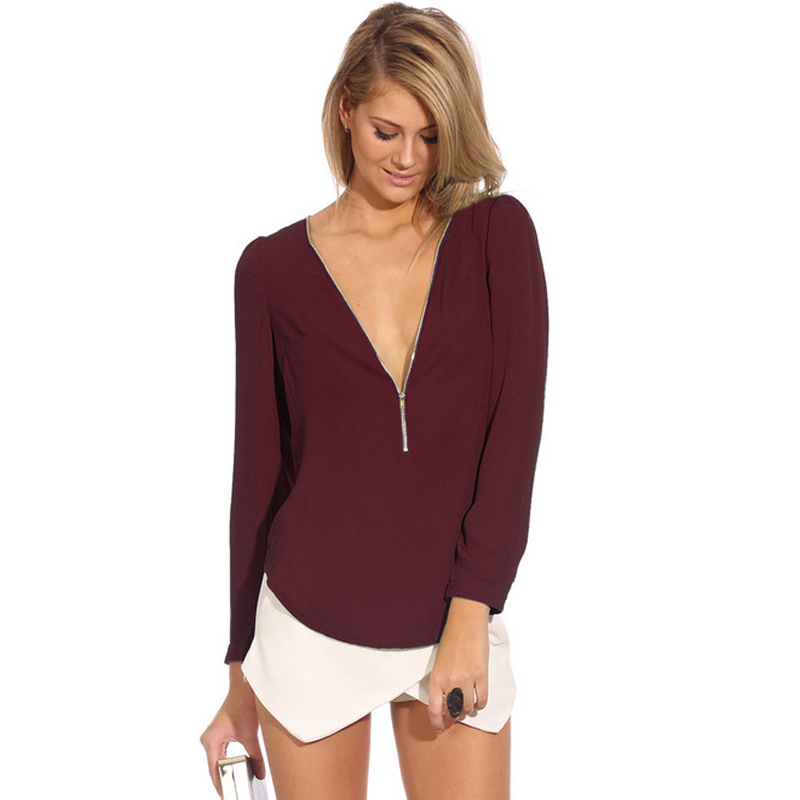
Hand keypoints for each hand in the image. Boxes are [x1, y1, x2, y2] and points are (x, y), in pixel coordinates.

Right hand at [200, 662, 265, 796]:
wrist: (244, 687)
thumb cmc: (244, 707)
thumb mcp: (250, 735)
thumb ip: (256, 757)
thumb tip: (261, 775)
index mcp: (210, 741)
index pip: (214, 771)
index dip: (221, 786)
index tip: (228, 797)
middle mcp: (208, 740)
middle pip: (214, 767)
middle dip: (224, 780)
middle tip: (233, 793)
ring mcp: (213, 736)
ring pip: (218, 760)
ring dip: (226, 771)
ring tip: (234, 785)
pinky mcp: (220, 733)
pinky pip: (221, 753)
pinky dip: (227, 761)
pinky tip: (235, 769)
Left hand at [426, 597, 489, 732]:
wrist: (465, 623)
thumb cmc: (450, 640)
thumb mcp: (439, 662)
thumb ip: (441, 681)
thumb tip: (445, 700)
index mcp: (436, 677)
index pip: (434, 708)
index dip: (436, 722)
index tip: (439, 729)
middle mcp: (450, 681)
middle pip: (453, 711)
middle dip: (455, 715)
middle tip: (457, 713)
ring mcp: (466, 679)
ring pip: (468, 707)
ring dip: (468, 710)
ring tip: (469, 706)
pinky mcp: (481, 675)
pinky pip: (482, 699)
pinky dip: (481, 704)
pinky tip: (479, 701)